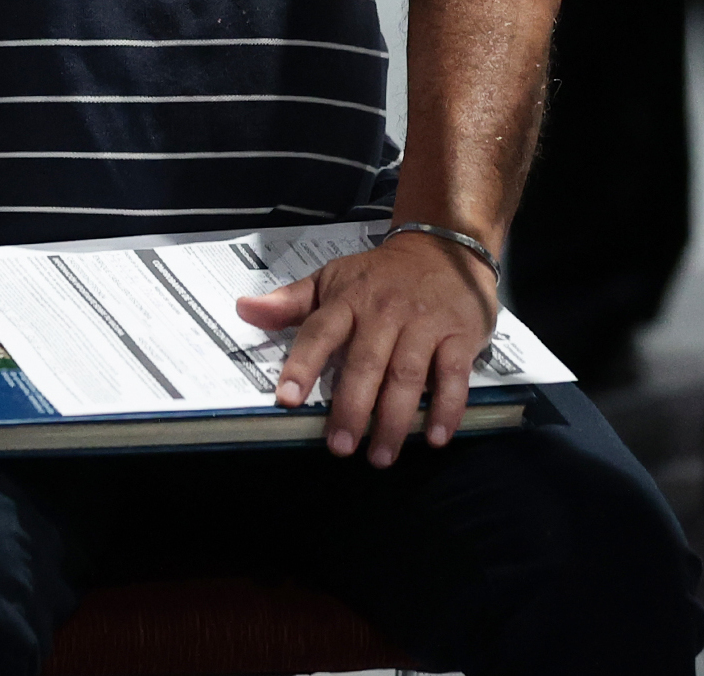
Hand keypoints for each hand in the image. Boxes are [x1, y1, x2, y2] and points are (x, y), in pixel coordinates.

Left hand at [236, 233, 498, 465]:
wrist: (443, 247)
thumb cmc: (380, 275)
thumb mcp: (332, 279)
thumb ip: (290, 302)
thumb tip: (244, 310)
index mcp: (349, 300)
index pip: (320, 332)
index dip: (302, 365)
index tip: (287, 400)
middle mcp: (385, 312)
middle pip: (365, 363)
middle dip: (351, 407)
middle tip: (339, 447)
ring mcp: (424, 323)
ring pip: (407, 375)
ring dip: (394, 419)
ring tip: (380, 456)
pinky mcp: (460, 335)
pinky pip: (454, 376)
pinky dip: (447, 407)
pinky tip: (435, 437)